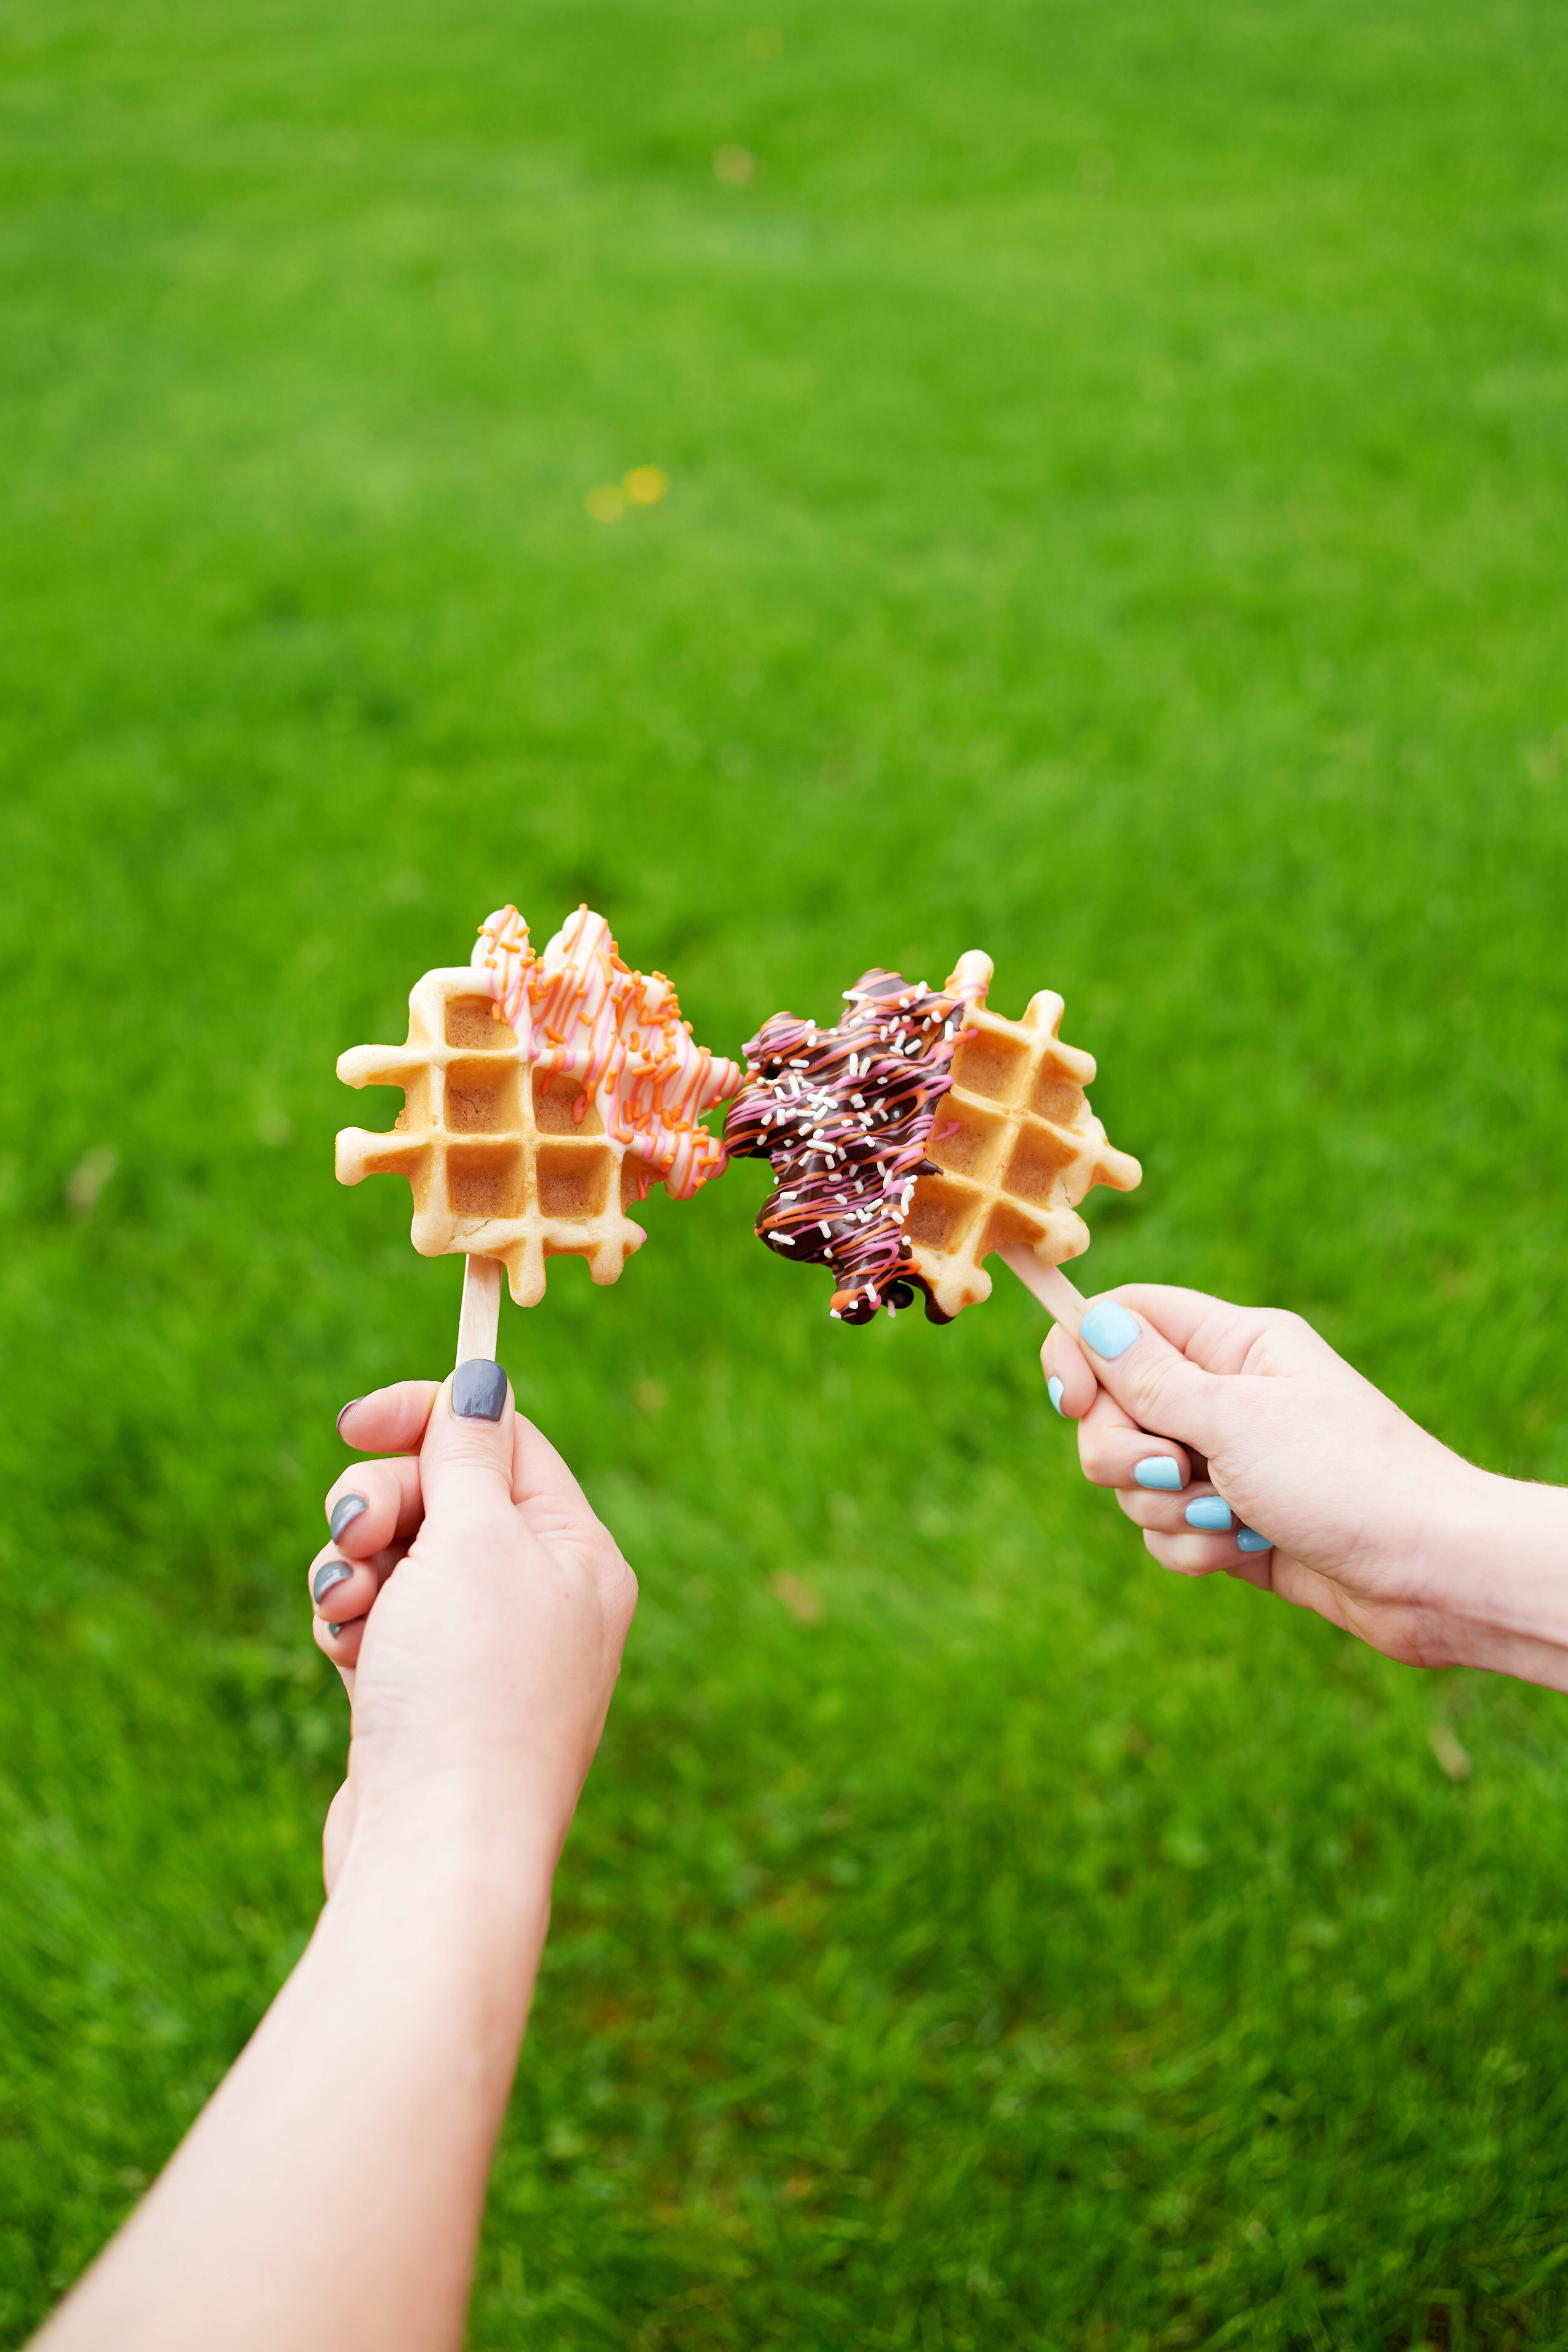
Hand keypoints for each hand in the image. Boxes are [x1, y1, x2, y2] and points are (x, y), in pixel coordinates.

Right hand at [307, 1366, 636, 1893]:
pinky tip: (345, 1658)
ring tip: (348, 1613)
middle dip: (381, 1505)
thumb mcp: (476, 1541)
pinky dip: (352, 1627)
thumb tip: (484, 1379)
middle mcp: (543, 1601)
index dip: (427, 1418)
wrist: (437, 1852)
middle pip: (445, 1499)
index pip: (504, 1444)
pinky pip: (380, 1625)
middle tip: (352, 1536)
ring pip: (399, 1562)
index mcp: (579, 1555)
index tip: (354, 1421)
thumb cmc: (468, 1690)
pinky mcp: (429, 1701)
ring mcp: (485, 1655)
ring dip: (356, 1569)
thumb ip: (469, 1454)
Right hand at [1041, 1287, 1485, 1669]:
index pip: (1125, 1318)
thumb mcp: (1237, 1417)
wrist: (1430, 1574)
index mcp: (1234, 1345)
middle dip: (1122, 1452)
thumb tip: (1091, 1321)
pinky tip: (1246, 1550)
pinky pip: (1166, 1531)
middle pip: (1111, 1408)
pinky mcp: (1231, 1523)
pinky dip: (1195, 1548)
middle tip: (1174, 1472)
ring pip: (1133, 1480)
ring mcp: (1228, 1463)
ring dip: (1168, 1510)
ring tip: (1232, 1519)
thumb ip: (1152, 1377)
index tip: (1070, 1402)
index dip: (1080, 1352)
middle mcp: (1225, 1396)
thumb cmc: (1346, 1479)